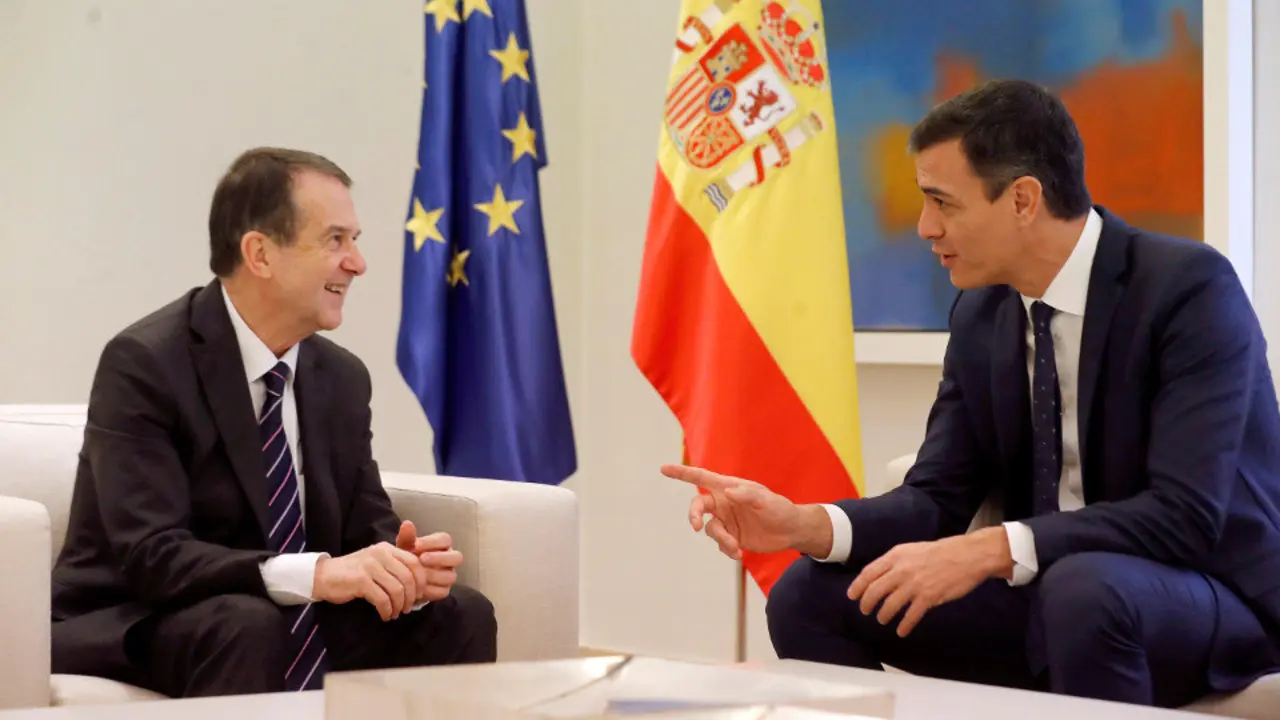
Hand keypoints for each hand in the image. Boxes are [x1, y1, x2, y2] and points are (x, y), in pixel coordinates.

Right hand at [313, 542, 426, 620]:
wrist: (323, 576)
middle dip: (411, 597)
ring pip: (396, 589)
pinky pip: (382, 599)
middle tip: (407, 608)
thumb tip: (419, 585)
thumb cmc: (353, 573)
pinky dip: (387, 610)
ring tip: (395, 613)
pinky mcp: (360, 580)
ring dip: (399, 606)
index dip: (421, 581)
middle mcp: (380, 554)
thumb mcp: (376, 563)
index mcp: (387, 548)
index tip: (419, 595)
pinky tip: (385, 615)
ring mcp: (370, 566)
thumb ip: (395, 567)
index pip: (414, 562)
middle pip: (408, 577)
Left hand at [397, 520, 462, 600]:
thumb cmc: (407, 558)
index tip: (416, 544)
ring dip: (434, 575)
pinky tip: (417, 587)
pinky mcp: (444, 590)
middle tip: (421, 559)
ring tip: (417, 574)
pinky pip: (443, 590)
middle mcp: (450, 559)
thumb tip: (407, 523)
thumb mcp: (405, 547)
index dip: (432, 542)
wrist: (402, 579)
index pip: (445, 539)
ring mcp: (449, 575)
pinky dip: (430, 589)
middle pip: (457, 557)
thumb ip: (407, 537)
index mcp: (442, 545)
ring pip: (451, 576)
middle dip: (439, 558)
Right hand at [661, 464, 829, 558]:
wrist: (790, 531)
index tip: (664, 469)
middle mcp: (723, 503)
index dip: (682, 473)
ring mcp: (726, 520)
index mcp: (728, 487)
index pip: (701, 478)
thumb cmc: (779, 509)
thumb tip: (727, 493)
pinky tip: (739, 553)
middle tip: (697, 526)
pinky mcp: (731, 536)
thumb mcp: (766, 500)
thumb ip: (746, 494)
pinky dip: (726, 549)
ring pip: (710, 529)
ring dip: (720, 539)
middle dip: (694, 516)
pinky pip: (720, 543)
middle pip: (698, 506)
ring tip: (735, 548)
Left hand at [847, 527, 1011, 636]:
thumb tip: (879, 575)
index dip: (857, 586)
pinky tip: (901, 631)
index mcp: (896, 556)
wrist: (967, 555)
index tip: (852, 596)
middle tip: (865, 611)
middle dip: (867, 604)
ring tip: (882, 619)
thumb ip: (895, 562)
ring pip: (890, 605)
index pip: (869, 573)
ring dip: (883, 615)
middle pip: (875, 591)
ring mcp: (915, 584)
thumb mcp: (912, 550)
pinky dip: (904, 626)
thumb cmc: (941, 552)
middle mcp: (902, 570)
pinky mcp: (929, 597)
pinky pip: (911, 616)